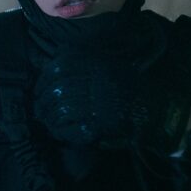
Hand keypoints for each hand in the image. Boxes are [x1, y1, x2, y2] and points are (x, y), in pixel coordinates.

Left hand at [34, 50, 190, 153]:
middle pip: (57, 89)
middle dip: (43, 101)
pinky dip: (61, 129)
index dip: (43, 80)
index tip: (38, 89)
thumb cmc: (127, 85)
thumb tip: (51, 60)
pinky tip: (56, 130)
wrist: (153, 106)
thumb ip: (81, 59)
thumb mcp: (105, 62)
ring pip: (61, 107)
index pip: (57, 68)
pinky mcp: (100, 120)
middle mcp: (94, 78)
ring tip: (45, 120)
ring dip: (49, 116)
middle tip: (38, 109)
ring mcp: (97, 100)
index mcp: (93, 62)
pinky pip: (73, 125)